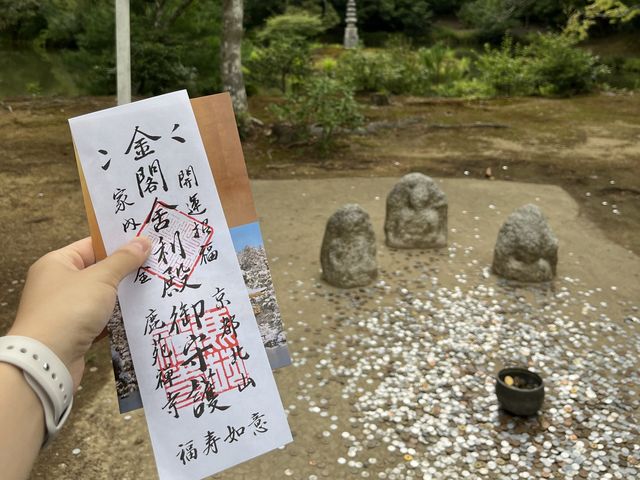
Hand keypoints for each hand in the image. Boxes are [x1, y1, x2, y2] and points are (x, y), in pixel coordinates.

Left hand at [8, 236, 150, 388]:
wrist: (47, 361)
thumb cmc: (69, 310)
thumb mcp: (101, 278)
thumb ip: (123, 260)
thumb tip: (143, 241)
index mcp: (57, 263)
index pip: (92, 246)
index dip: (117, 243)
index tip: (145, 242)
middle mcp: (58, 284)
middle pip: (98, 270)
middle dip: (125, 270)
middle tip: (154, 264)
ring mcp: (66, 309)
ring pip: (102, 296)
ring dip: (123, 295)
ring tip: (153, 287)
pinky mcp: (75, 331)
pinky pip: (102, 318)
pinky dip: (117, 317)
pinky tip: (139, 313)